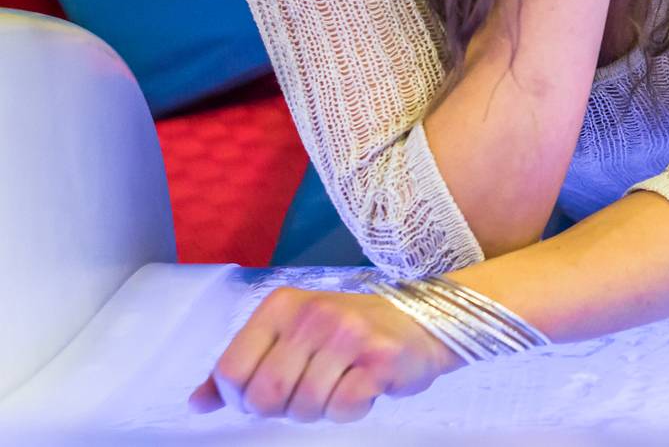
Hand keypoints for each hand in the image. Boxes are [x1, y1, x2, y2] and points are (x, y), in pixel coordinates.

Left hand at [188, 286, 461, 422]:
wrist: (422, 323)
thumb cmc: (349, 333)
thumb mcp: (291, 336)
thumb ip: (244, 366)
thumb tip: (197, 403)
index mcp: (281, 305)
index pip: (231, 370)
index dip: (241, 399)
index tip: (264, 396)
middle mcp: (312, 314)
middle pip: (264, 395)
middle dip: (280, 409)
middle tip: (304, 395)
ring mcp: (348, 334)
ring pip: (303, 407)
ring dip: (318, 410)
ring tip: (338, 386)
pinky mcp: (379, 359)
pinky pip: (342, 408)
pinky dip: (349, 410)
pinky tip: (361, 389)